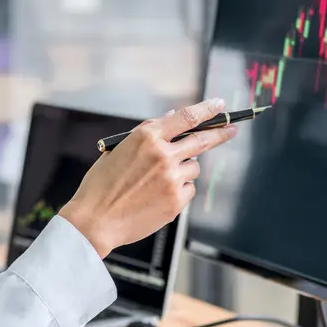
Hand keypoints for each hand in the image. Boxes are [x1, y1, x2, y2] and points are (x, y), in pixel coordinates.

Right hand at [59, 98, 237, 256]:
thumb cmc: (102, 185)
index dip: (207, 110)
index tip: (219, 105)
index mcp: (146, 137)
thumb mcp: (119, 150)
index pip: (186, 117)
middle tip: (231, 129)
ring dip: (184, 170)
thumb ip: (148, 135)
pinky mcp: (176, 200)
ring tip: (158, 181)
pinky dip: (178, 190)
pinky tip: (157, 196)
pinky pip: (188, 189)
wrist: (96, 220)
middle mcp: (162, 155)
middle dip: (220, 133)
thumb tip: (172, 120)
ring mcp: (171, 178)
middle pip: (202, 139)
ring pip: (193, 168)